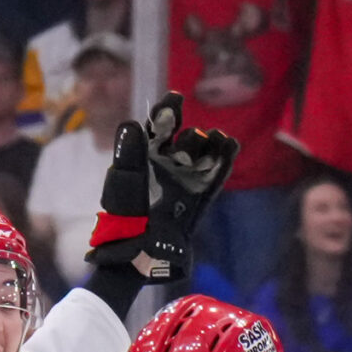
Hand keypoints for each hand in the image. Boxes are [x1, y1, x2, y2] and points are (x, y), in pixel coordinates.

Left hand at [86, 92, 237, 283]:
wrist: (137, 254)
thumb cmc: (124, 218)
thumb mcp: (122, 184)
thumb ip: (129, 154)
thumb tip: (133, 123)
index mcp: (146, 159)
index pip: (159, 128)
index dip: (167, 112)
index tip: (175, 98)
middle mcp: (167, 167)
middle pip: (185, 140)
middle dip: (190, 132)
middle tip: (194, 131)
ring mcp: (185, 181)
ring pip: (203, 155)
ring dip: (211, 143)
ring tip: (217, 136)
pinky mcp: (200, 198)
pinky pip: (215, 175)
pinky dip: (223, 160)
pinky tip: (229, 145)